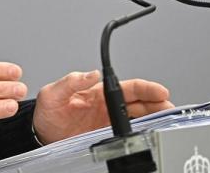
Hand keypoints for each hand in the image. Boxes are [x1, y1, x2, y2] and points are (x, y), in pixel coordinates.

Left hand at [32, 71, 173, 143]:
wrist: (41, 134)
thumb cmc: (46, 111)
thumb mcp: (52, 93)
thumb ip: (70, 82)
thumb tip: (90, 74)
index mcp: (96, 92)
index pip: (125, 87)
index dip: (145, 88)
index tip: (159, 91)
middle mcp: (106, 106)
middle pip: (138, 103)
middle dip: (156, 104)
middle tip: (169, 108)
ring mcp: (107, 122)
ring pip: (137, 118)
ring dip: (153, 118)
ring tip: (165, 120)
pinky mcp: (106, 136)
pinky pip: (128, 133)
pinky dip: (141, 132)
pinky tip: (150, 133)